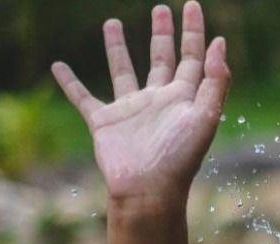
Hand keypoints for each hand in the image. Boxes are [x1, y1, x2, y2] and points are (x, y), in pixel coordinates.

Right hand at [51, 2, 229, 201]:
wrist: (149, 189)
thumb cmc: (180, 157)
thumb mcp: (206, 116)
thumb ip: (215, 82)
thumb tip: (221, 44)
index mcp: (185, 98)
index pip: (192, 58)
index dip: (193, 32)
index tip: (192, 5)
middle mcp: (158, 101)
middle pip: (162, 59)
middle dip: (163, 34)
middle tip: (161, 9)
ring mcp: (131, 110)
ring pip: (123, 70)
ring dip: (117, 48)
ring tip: (113, 22)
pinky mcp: (105, 122)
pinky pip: (83, 97)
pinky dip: (70, 82)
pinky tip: (59, 66)